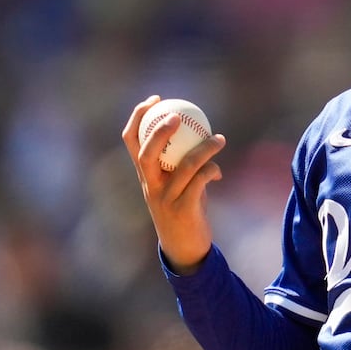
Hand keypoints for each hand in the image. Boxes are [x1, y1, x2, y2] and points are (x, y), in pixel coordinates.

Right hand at [121, 95, 227, 272]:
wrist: (185, 249)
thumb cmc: (184, 211)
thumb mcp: (178, 185)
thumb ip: (183, 163)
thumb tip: (202, 135)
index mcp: (145, 176)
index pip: (131, 141)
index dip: (139, 117)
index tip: (155, 100)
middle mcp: (150, 186)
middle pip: (147, 153)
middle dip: (159, 131)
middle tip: (179, 115)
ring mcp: (165, 199)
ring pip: (183, 166)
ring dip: (204, 149)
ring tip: (219, 139)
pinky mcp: (182, 209)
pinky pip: (199, 183)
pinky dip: (211, 171)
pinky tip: (218, 170)